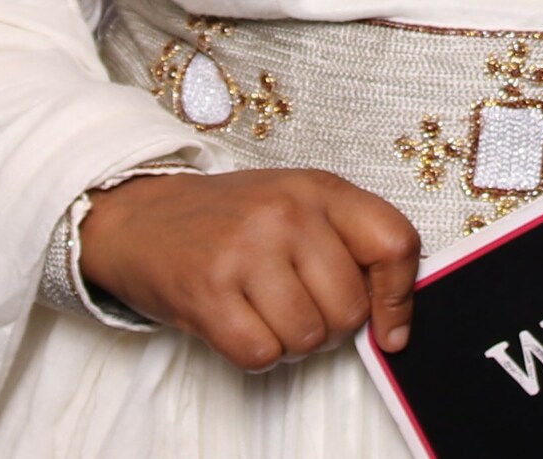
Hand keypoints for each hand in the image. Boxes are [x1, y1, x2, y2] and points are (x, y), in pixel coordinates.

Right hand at [77, 167, 419, 366]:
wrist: (142, 217)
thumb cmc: (229, 218)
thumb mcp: (297, 203)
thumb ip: (349, 241)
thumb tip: (394, 316)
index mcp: (319, 189)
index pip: (394, 243)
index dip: (400, 297)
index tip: (390, 327)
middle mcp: (287, 214)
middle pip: (350, 308)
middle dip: (331, 326)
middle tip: (299, 307)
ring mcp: (246, 251)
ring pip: (309, 337)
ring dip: (291, 342)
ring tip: (264, 311)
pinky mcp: (209, 292)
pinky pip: (262, 354)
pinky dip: (256, 353)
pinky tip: (240, 323)